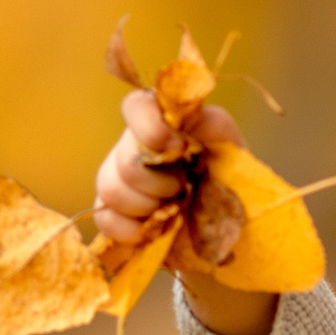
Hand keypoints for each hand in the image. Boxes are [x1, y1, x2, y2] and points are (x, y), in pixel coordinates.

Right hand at [93, 90, 243, 242]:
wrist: (230, 220)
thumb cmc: (229, 176)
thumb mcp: (228, 144)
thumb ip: (208, 123)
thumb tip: (178, 125)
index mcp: (161, 121)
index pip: (135, 106)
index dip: (149, 128)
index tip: (178, 148)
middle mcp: (132, 145)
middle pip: (125, 161)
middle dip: (161, 183)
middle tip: (186, 188)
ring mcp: (118, 178)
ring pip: (111, 190)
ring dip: (148, 206)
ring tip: (173, 209)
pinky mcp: (112, 211)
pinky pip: (105, 218)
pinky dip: (131, 228)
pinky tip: (155, 227)